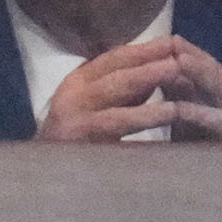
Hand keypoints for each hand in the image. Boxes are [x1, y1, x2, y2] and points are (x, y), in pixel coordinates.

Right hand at [34, 36, 221, 143]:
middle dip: (148, 61)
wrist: (41, 181)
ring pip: (115, 95)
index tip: (172, 40)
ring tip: (176, 73)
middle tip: (180, 53)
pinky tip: (167, 113)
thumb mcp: (96, 108)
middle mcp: (71, 97)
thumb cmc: (78, 144)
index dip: (143, 50)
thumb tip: (161, 71)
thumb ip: (123, 92)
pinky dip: (143, 118)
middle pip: (115, 74)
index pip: (113, 59)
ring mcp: (73, 121)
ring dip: (147, 81)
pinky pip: (115, 126)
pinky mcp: (78, 144)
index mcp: (76, 84)